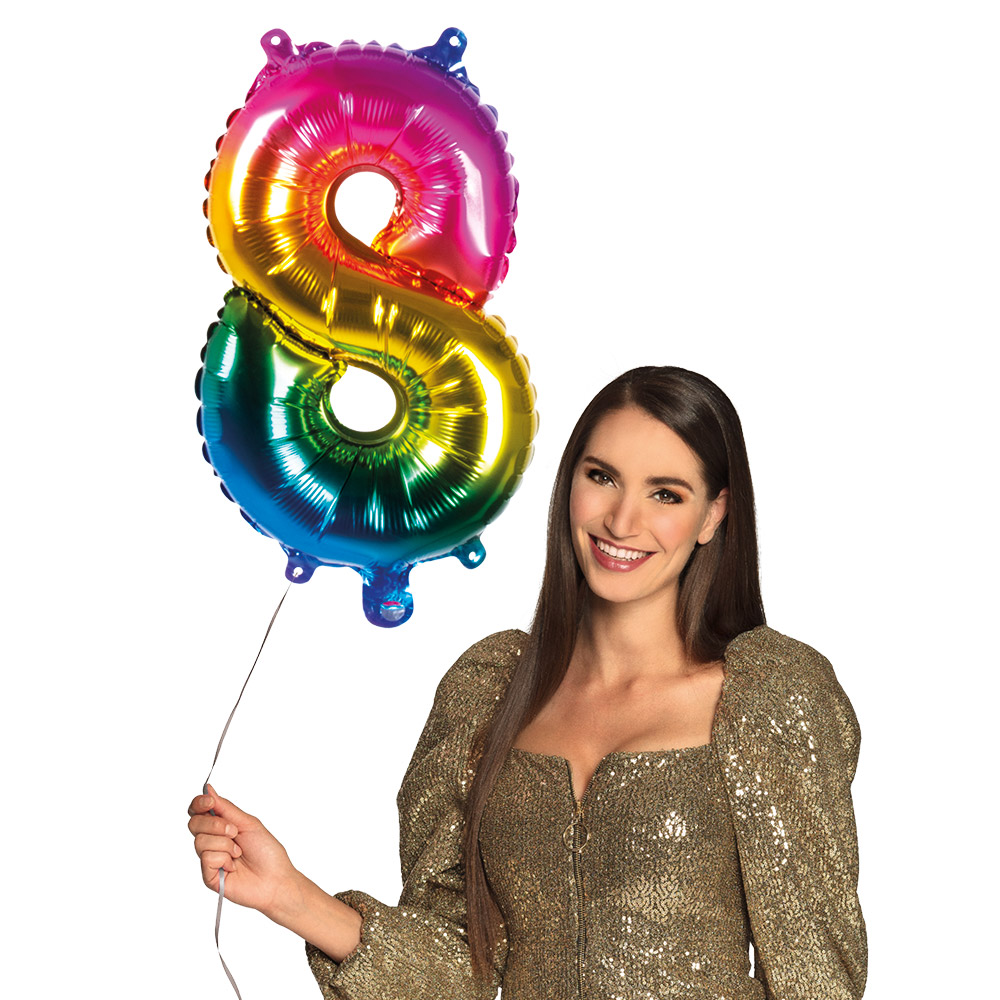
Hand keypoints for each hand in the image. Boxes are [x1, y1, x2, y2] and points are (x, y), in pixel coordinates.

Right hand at [187, 784, 299, 916]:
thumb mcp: (247, 823)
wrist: (275, 878)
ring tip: (238, 852)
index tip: (209, 801)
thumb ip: (225, 808)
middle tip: (234, 831)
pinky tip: (234, 866)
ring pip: (200, 840)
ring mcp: (209, 858)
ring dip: (225, 843)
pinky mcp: (208, 875)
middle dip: (215, 824)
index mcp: (221, 826)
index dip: (199, 803)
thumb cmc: (266, 851)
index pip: (198, 811)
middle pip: (194, 823)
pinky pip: (207, 858)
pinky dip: (224, 859)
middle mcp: (212, 841)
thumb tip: (208, 789)